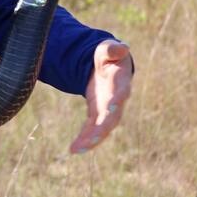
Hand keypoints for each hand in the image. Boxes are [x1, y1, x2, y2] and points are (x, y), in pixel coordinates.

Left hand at [70, 39, 133, 153]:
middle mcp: (117, 100)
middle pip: (112, 117)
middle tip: (91, 138)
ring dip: (91, 139)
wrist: (107, 66)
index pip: (121, 92)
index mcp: (120, 82)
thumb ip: (113, 49)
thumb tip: (122, 47)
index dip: (117, 99)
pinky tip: (74, 149)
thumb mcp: (107, 50)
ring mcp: (108, 110)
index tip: (110, 105)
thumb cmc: (108, 56)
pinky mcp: (98, 115)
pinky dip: (85, 139)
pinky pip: (92, 130)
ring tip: (77, 149)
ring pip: (102, 129)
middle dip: (102, 128)